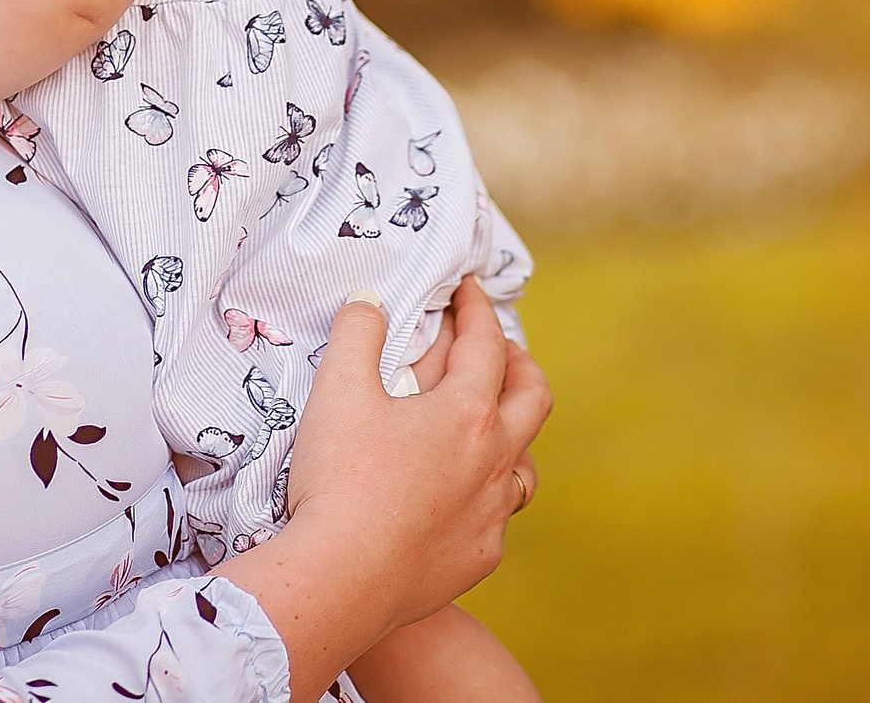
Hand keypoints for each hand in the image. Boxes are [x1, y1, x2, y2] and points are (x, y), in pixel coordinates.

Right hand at [212, 276, 550, 696]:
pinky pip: (499, 516)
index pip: (486, 343)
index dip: (477, 308)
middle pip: (533, 397)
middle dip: (519, 363)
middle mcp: (494, 459)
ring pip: (525, 464)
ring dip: (514, 435)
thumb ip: (356, 333)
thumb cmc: (340, 480)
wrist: (342, 579)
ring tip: (491, 427)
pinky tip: (463, 498)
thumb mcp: (337, 391)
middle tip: (499, 349)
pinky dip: (487, 494)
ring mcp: (492, 512)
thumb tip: (370, 301)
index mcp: (467, 411)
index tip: (468, 290)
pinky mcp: (480, 556)